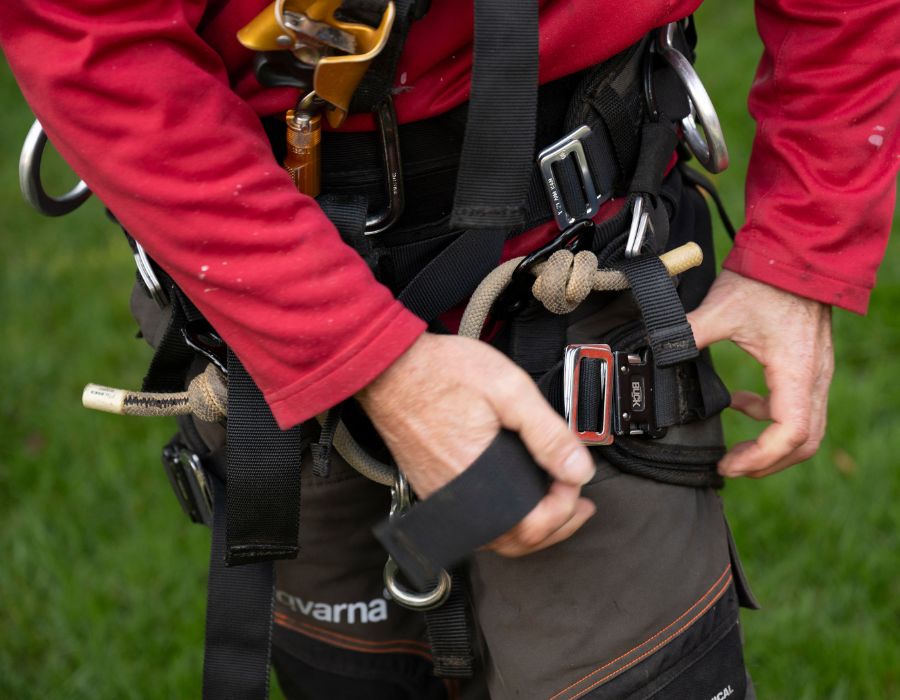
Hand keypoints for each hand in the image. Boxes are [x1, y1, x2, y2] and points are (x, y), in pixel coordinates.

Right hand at [356, 332, 595, 556]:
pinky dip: (504, 518)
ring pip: (495, 536)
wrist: (391, 367)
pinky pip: (475, 522)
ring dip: (530, 525)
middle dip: (556, 527)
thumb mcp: (509, 390)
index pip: (533, 525)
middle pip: (515, 542)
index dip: (565, 506)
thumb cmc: (442, 372)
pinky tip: (516, 497)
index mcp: (479, 481)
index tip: (575, 476)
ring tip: (555, 503)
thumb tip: (579, 469)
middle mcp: (458, 500)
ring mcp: (442, 497)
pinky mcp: (432, 487)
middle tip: (579, 504)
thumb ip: (547, 433)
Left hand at [687, 270, 833, 477]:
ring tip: (737, 450)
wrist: (794, 252)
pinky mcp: (810, 365)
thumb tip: (655, 351)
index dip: (761, 457)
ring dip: (772, 444)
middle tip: (732, 467)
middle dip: (768, 462)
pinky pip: (800, 406)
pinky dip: (771, 415)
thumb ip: (687, 335)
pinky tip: (742, 403)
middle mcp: (814, 377)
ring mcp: (817, 372)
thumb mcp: (721, 309)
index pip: (790, 433)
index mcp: (795, 370)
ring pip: (807, 428)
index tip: (730, 465)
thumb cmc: (765, 279)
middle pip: (804, 442)